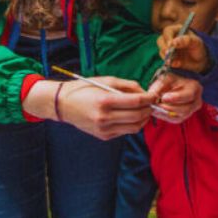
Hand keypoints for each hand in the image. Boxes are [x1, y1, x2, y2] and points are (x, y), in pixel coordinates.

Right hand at [28, 77, 153, 140]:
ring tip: (143, 110)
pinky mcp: (104, 136)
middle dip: (149, 109)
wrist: (63, 105)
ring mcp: (104, 129)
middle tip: (151, 103)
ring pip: (134, 127)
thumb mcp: (105, 81)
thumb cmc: (84, 89)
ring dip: (143, 119)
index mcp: (104, 101)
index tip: (154, 96)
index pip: (136, 102)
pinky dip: (131, 124)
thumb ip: (127, 85)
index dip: (149, 98)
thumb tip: (145, 92)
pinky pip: (125, 131)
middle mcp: (104, 117)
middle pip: (138, 116)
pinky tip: (129, 116)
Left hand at [147, 74, 202, 123]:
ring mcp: (191, 110)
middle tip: (157, 104)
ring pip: (180, 116)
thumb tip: (151, 96)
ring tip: (155, 107)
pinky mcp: (184, 117)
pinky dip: (165, 117)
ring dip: (166, 113)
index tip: (164, 97)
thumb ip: (159, 87)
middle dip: (169, 108)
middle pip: (185, 109)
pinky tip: (156, 112)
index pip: (188, 95)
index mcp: (195, 88)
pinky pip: (175, 120)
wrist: (173, 87)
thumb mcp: (165, 79)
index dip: (176, 98)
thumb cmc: (171, 81)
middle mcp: (196, 101)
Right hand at [157, 25, 209, 73]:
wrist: (200, 60)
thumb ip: (186, 40)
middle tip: (168, 54)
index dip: (168, 37)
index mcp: (177, 30)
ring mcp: (167, 48)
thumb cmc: (198, 47)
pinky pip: (165, 59)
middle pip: (161, 41)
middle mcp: (170, 38)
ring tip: (173, 61)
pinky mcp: (167, 57)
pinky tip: (177, 64)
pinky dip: (170, 62)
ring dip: (166, 56)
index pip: (168, 31)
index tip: (170, 45)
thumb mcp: (196, 42)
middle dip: (164, 48)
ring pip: (161, 51)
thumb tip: (174, 42)